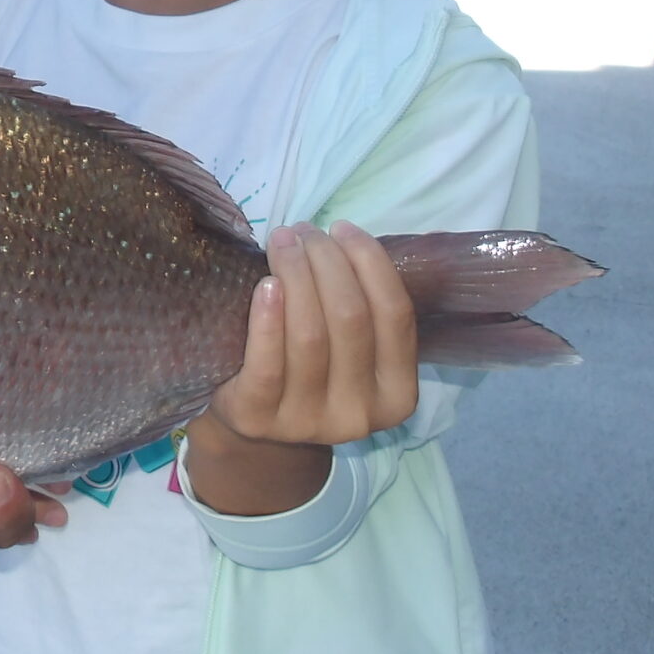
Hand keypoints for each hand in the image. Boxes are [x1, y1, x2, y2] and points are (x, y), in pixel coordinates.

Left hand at [188, 221, 418, 516]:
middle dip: (327, 260)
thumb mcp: (350, 351)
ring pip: (311, 334)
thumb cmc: (309, 368)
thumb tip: (343, 239)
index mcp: (396, 395)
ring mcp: (309, 422)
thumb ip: (360, 308)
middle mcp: (359, 415)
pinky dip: (269, 316)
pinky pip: (268, 362)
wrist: (257, 425)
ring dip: (296, 273)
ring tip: (282, 241)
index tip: (343, 228)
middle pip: (350, 317)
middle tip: (304, 231)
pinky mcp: (260, 419)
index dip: (371, 263)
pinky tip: (266, 283)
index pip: (395, 315)